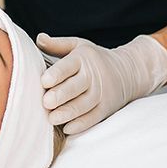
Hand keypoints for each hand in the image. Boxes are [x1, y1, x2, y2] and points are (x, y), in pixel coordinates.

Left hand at [36, 33, 166, 134]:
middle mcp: (93, 75)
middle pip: (76, 87)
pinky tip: (67, 128)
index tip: (44, 81)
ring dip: (68, 112)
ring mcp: (101, 93)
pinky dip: (81, 124)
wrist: (127, 71)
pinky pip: (93, 118)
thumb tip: (39, 38)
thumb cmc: (94, 58)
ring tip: (52, 118)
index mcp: (83, 58)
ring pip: (84, 105)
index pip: (69, 65)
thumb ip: (57, 44)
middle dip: (61, 95)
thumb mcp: (78, 45)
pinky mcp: (106, 108)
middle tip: (45, 102)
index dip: (57, 74)